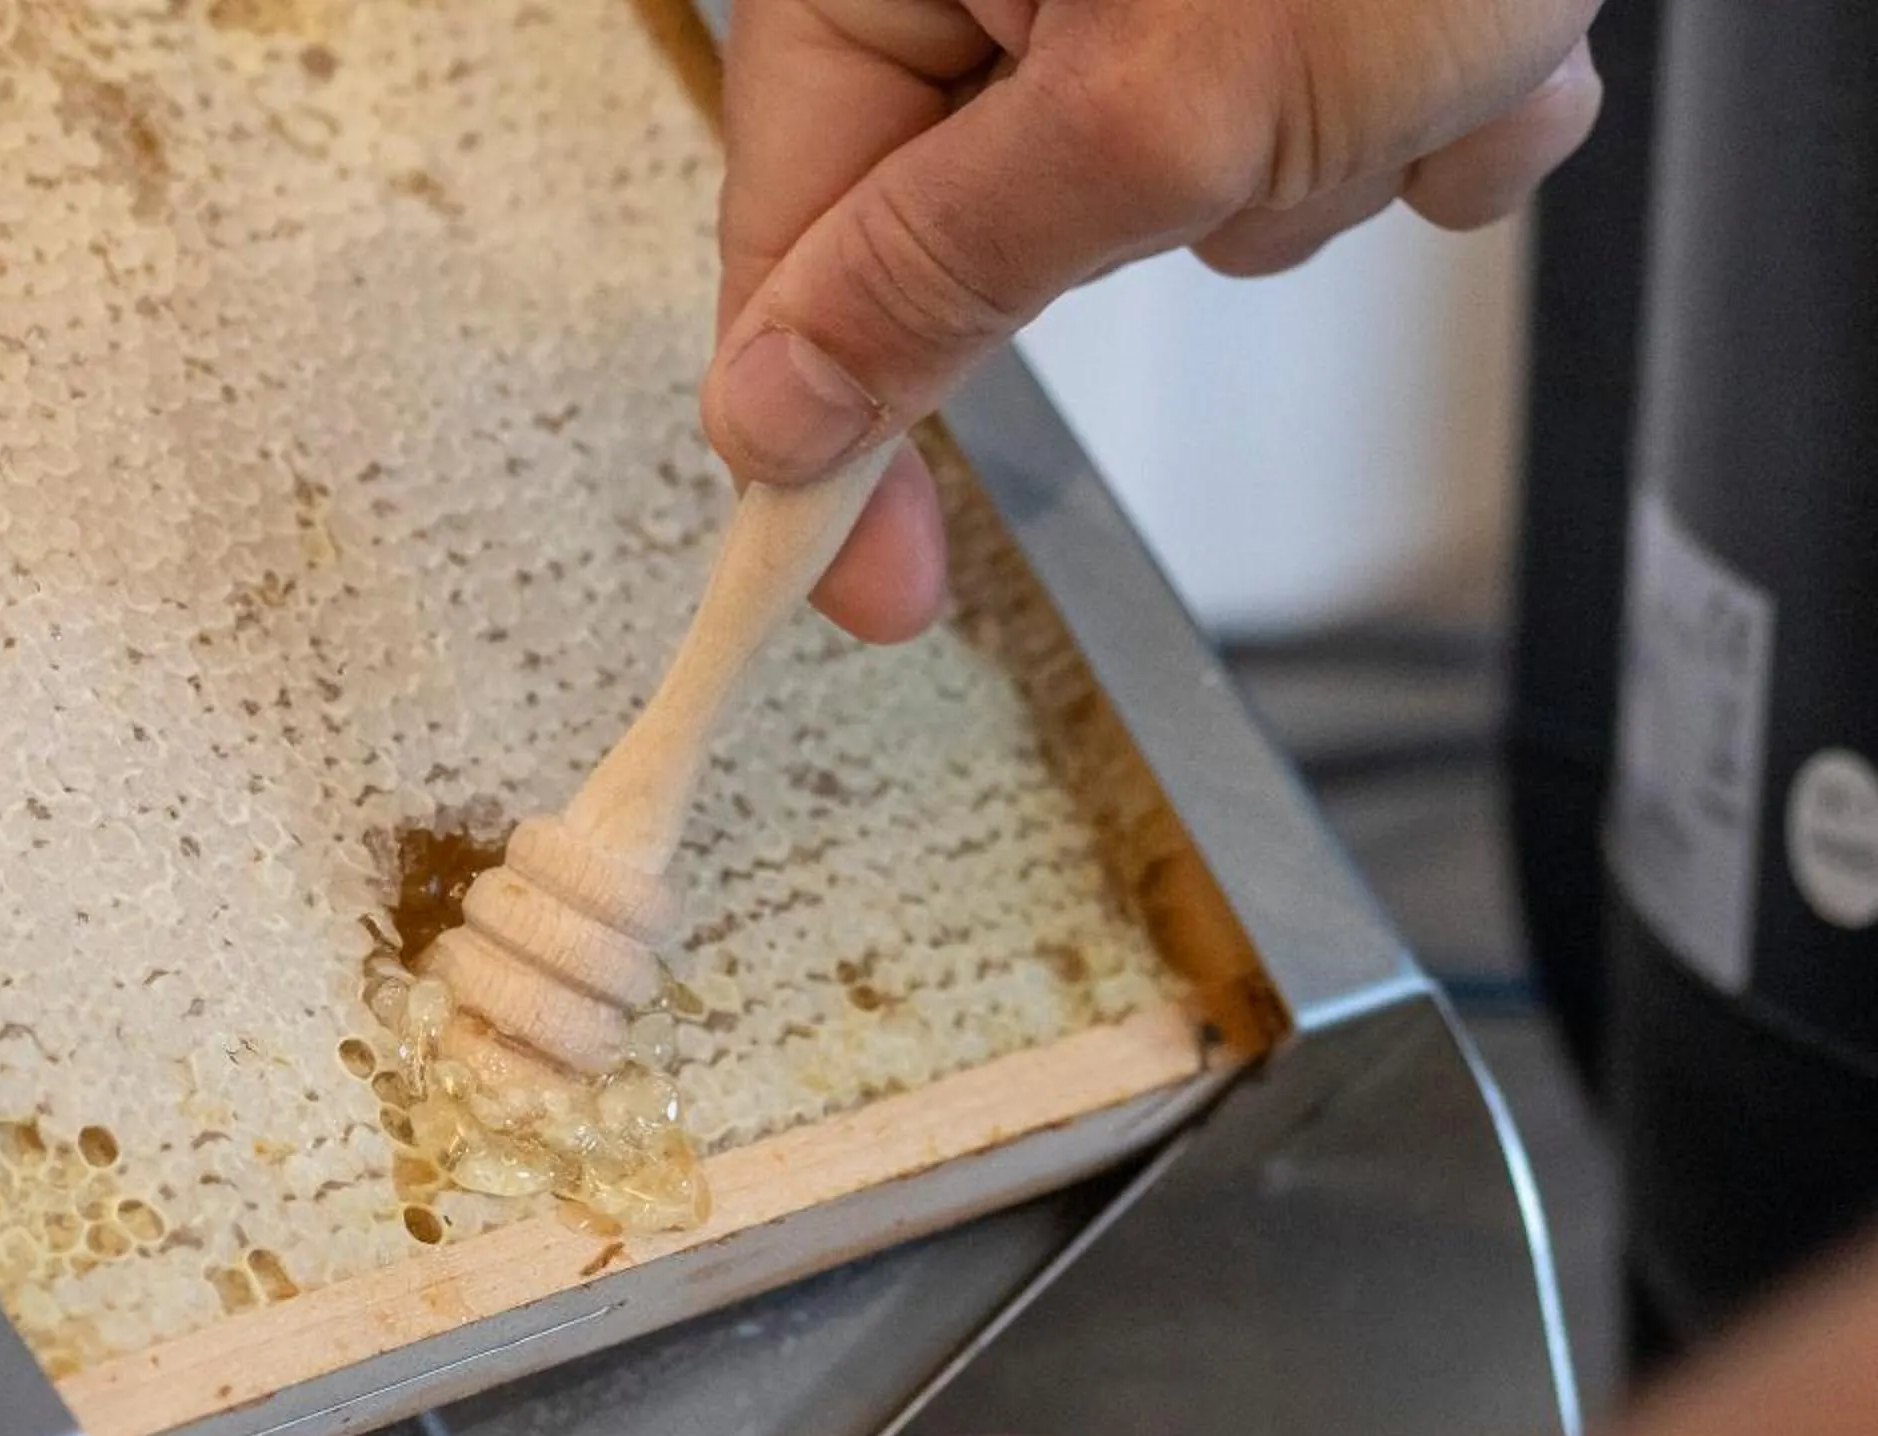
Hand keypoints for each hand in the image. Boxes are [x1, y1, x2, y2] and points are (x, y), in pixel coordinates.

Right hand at [709, 0, 1604, 641]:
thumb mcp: (1145, 112)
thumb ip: (942, 275)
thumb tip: (778, 409)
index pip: (792, 235)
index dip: (823, 431)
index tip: (864, 579)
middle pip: (999, 225)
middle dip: (1176, 212)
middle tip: (1260, 140)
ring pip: (1186, 197)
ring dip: (1323, 166)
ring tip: (1395, 56)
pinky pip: (1313, 140)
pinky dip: (1407, 120)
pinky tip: (1461, 45)